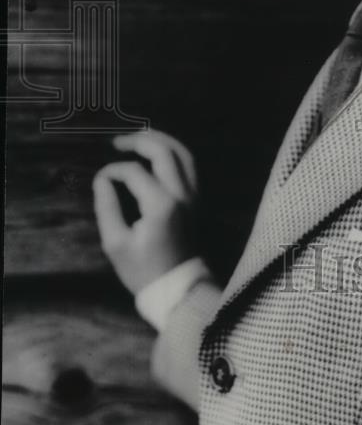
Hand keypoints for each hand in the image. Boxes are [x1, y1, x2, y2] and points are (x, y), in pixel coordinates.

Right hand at [93, 129, 198, 294]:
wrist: (178, 288)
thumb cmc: (143, 270)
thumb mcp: (115, 243)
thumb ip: (107, 207)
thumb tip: (102, 180)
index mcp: (161, 205)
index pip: (134, 173)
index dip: (113, 171)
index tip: (100, 179)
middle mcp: (182, 194)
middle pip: (164, 152)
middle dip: (139, 141)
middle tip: (117, 142)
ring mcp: (194, 194)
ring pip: (183, 154)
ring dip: (162, 140)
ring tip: (139, 137)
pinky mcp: (198, 199)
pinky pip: (190, 166)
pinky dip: (175, 153)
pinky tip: (159, 153)